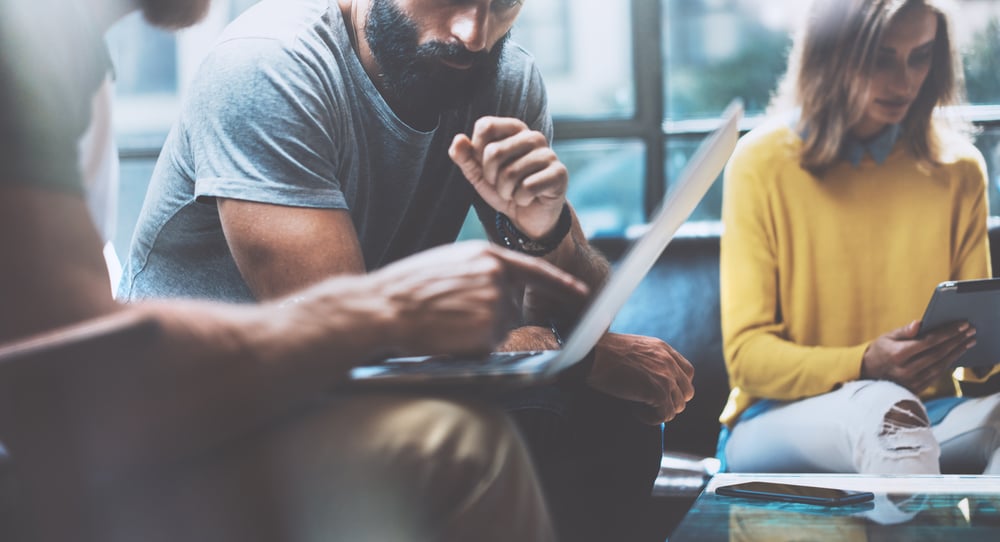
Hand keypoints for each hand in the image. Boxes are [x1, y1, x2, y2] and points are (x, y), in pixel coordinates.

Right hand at [370, 241, 587, 355]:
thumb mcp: (448, 263)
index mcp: (487, 255)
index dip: (562, 284)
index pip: (536, 271)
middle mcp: (497, 277)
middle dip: (492, 315)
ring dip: (480, 332)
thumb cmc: (407, 288)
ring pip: (501, 327)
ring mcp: (494, 304)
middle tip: (454, 315)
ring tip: (446, 322)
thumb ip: (480, 270)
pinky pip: (489, 346)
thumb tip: (500, 285)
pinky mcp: (486, 330)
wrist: (383, 308)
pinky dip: (473, 346)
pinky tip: (448, 335)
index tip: (582, 293)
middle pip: (513, 306)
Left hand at [449, 116, 567, 239]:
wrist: (529, 215)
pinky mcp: (559, 173)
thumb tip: (458, 140)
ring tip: (515, 192)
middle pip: (494, 152)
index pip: (485, 126)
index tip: (487, 165)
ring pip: (510, 174)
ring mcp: (548, 154)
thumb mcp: (479, 174)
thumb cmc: (505, 189)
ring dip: (506, 192)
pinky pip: (527, 188)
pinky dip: (521, 199)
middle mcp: (532, 136)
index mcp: (513, 129)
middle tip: (502, 184)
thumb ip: (465, 157)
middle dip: (491, 177)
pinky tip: (529, 198)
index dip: (478, 151)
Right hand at [586, 333, 694, 423]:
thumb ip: (648, 359)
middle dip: (670, 401)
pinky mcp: (658, 392)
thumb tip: (649, 380)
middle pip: (686, 392)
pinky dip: (651, 418)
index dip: (677, 386)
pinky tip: (635, 410)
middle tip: (649, 402)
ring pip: (678, 406)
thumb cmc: (603, 352)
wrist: (593, 354)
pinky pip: (665, 416)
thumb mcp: (633, 347)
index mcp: (663, 349)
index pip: (688, 373)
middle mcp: (669, 362)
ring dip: (660, 410)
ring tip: (639, 407)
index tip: (662, 392)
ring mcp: (666, 377)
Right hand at [861, 320, 975, 392]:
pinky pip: (937, 375)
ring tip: (968, 342)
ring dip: (956, 353)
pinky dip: (948, 364)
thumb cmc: (880, 351)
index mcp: (897, 355)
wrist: (867, 374)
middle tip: (970, 331)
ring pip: (940, 366)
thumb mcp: (887, 337)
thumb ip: (905, 331)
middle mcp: (905, 370)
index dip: (948, 333)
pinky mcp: (915, 389)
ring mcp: (911, 382)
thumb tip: (919, 323)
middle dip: (956, 341)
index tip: (962, 325)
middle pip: (938, 354)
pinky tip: (955, 355)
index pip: (929, 342)